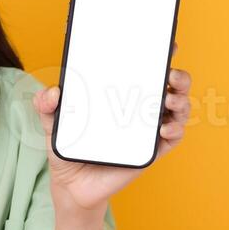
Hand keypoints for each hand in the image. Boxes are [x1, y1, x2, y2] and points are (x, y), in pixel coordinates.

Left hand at [32, 43, 191, 209]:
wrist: (70, 185)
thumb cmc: (68, 148)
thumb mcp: (52, 123)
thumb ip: (47, 105)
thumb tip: (52, 92)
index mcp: (121, 95)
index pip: (145, 70)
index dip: (160, 56)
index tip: (166, 44)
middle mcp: (140, 109)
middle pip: (172, 87)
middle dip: (180, 77)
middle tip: (170, 74)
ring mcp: (147, 130)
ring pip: (178, 110)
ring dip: (182, 101)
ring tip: (170, 99)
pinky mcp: (150, 152)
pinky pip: (172, 139)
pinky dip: (174, 130)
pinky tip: (164, 127)